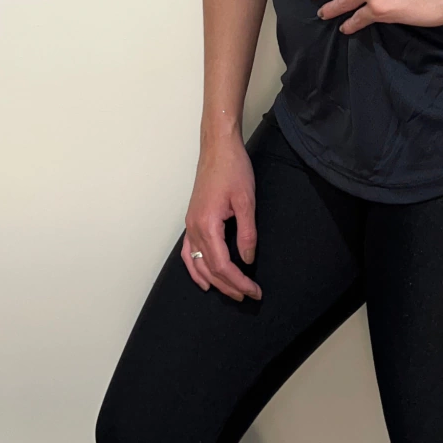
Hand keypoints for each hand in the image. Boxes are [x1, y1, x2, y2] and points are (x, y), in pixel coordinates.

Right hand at [181, 135, 262, 300]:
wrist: (218, 148)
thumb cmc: (233, 169)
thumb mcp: (246, 200)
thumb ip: (247, 233)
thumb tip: (247, 259)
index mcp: (207, 224)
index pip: (222, 264)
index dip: (238, 281)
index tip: (254, 290)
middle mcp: (194, 228)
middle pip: (209, 268)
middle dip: (229, 285)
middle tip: (248, 294)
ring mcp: (190, 224)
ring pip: (197, 263)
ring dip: (213, 281)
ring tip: (231, 292)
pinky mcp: (192, 219)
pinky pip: (188, 252)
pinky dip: (194, 269)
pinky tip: (203, 279)